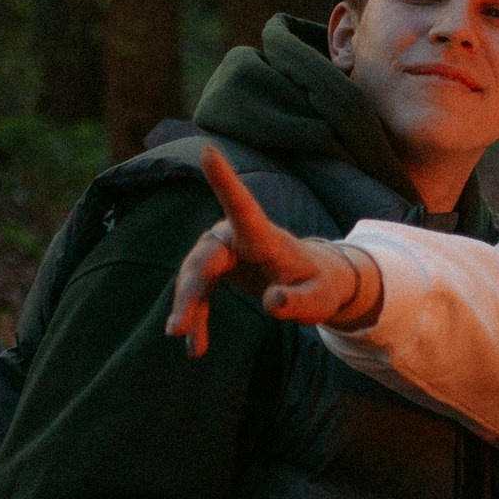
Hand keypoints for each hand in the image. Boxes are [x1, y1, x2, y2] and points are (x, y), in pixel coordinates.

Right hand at [164, 146, 384, 355]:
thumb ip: (298, 303)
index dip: (224, 179)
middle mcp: (237, 235)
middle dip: (189, 294)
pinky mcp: (216, 264)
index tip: (208, 149)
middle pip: (204, 259)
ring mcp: (223, 248)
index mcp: (263, 235)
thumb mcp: (318, 301)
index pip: (241, 204)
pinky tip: (194, 348)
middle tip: (176, 330)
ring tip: (192, 348)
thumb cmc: (321, 287)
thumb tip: (271, 303)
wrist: (316, 284)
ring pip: (194, 277)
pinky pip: (197, 288)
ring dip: (189, 310)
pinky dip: (194, 315)